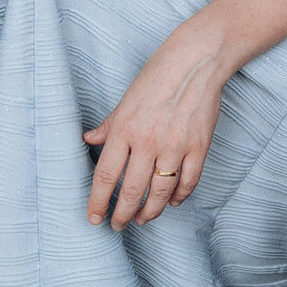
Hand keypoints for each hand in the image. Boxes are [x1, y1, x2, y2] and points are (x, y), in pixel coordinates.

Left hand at [83, 26, 229, 229]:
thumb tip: (88, 139)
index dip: (98, 202)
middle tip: (118, 226)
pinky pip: (188, 182)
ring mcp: (175, 146)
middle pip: (131, 191)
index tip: (94, 218)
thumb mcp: (125, 99)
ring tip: (142, 220)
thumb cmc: (158, 75)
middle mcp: (148, 141)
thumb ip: (108, 125)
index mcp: (125, 128)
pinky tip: (171, 203)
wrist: (195, 60)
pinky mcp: (199, 147)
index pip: (106, 175)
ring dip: (149, 212)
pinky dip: (179, 197)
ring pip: (160, 193)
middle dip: (122, 214)